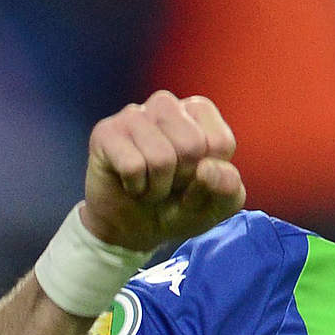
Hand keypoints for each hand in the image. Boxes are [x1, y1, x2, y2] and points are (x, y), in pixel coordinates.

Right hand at [79, 90, 244, 251]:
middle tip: (169, 185)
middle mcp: (166, 105)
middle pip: (191, 146)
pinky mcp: (106, 132)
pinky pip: (133, 166)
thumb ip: (228, 188)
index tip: (195, 180)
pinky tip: (131, 184)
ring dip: (158, 187)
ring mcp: (133, 115)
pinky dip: (136, 188)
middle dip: (183, 181)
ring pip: (161, 158)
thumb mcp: (216, 206)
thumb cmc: (178, 206)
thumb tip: (207, 169)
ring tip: (151, 186)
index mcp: (199, 111)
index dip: (210, 176)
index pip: (220, 143)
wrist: (132, 229)